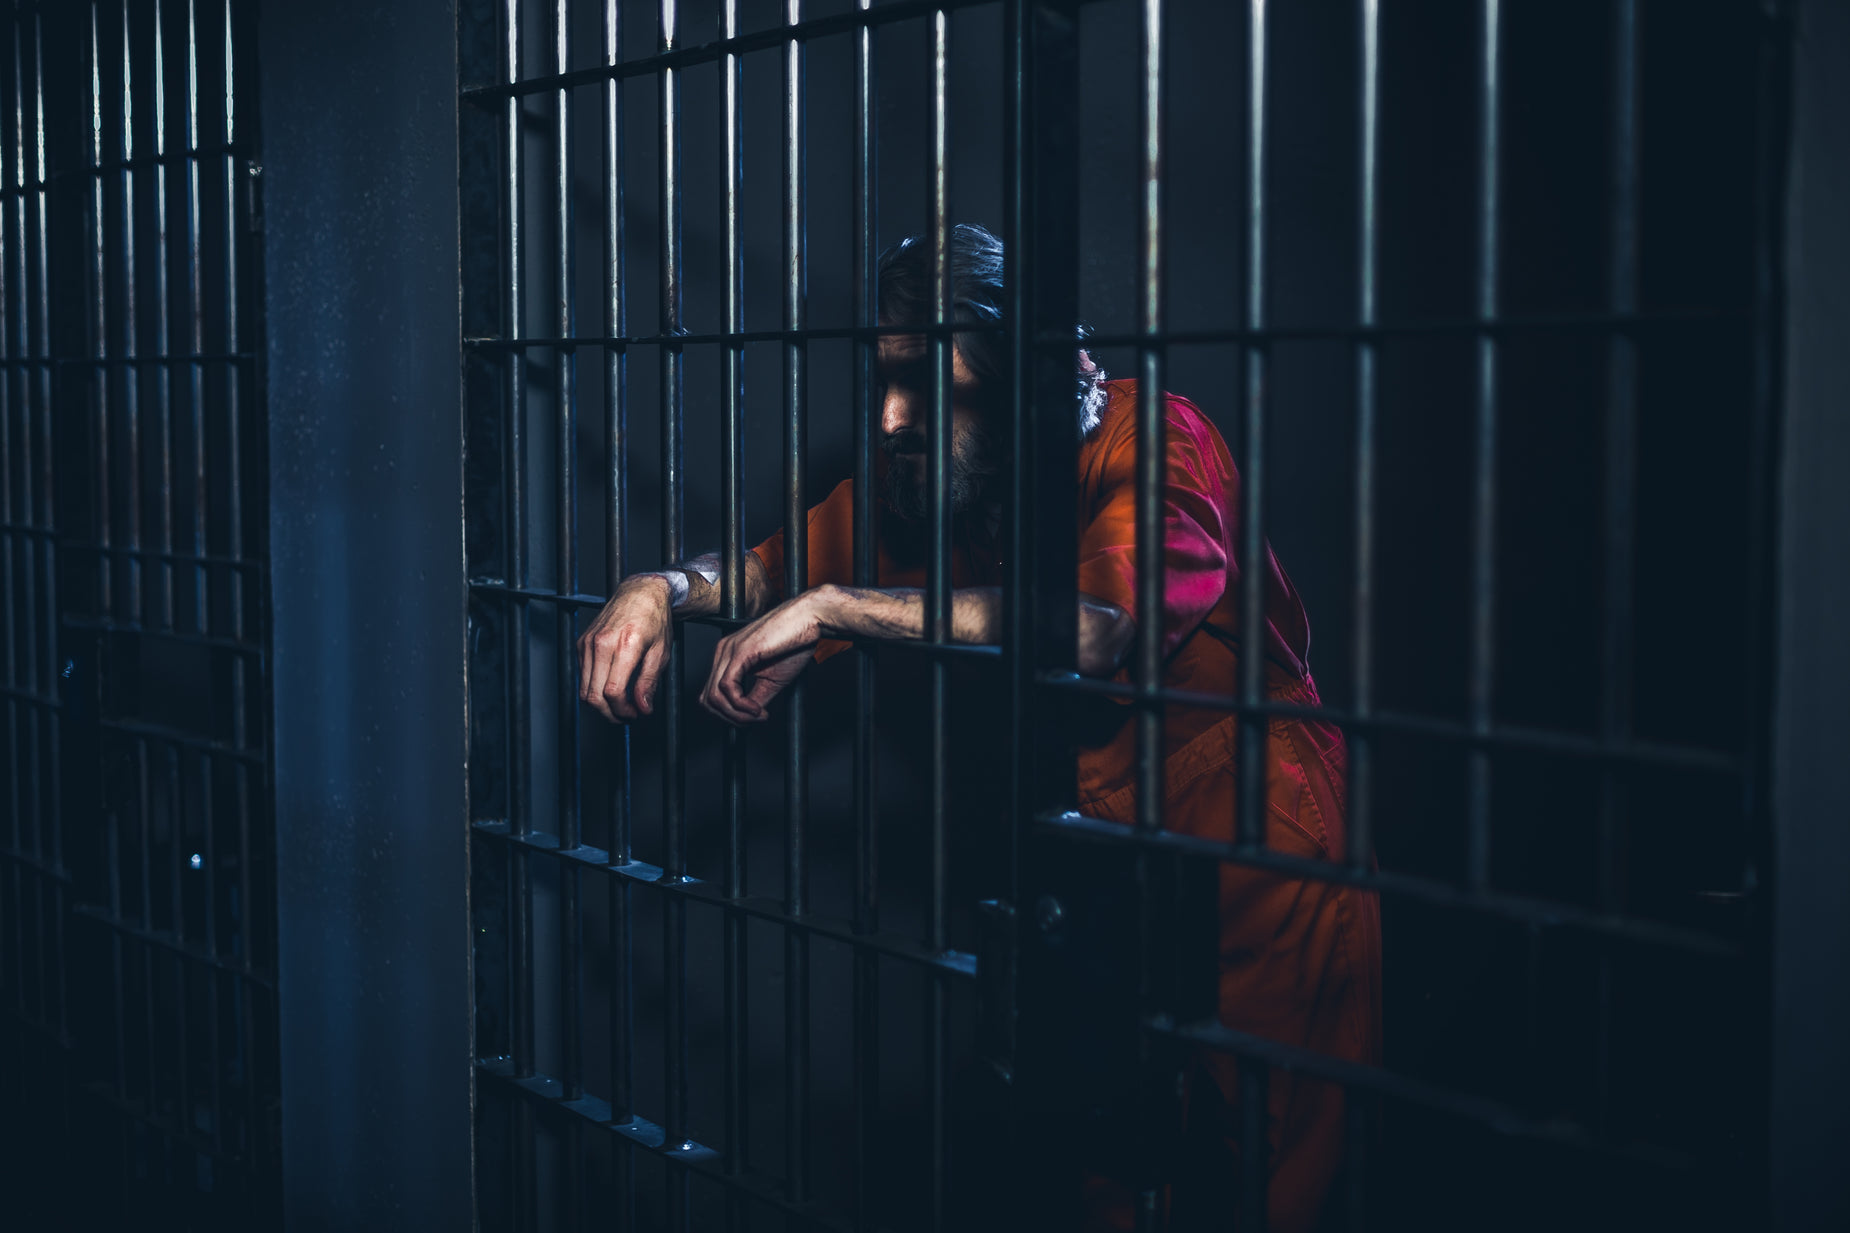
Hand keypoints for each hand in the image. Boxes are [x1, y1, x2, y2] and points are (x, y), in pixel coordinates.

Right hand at [577, 574, 674, 721]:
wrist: (640, 593)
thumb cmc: (654, 619)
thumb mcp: (660, 653)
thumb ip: (649, 683)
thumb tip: (642, 708)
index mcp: (625, 646)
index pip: (613, 692)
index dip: (623, 710)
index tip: (634, 714)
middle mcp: (602, 643)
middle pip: (593, 695)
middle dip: (609, 713)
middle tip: (626, 715)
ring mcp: (588, 643)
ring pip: (584, 689)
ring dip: (600, 703)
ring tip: (620, 704)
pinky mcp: (582, 643)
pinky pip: (583, 675)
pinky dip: (594, 686)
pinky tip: (611, 685)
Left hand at [700, 591, 826, 724]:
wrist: (808, 620)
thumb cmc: (794, 643)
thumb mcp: (772, 680)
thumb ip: (755, 698)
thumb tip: (746, 717)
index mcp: (728, 656)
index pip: (712, 694)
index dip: (729, 714)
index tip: (754, 718)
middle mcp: (723, 652)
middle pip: (708, 699)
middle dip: (731, 718)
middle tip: (754, 720)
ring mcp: (728, 650)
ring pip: (714, 696)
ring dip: (736, 714)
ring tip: (757, 715)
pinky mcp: (739, 652)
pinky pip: (727, 687)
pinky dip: (740, 705)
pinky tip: (757, 708)